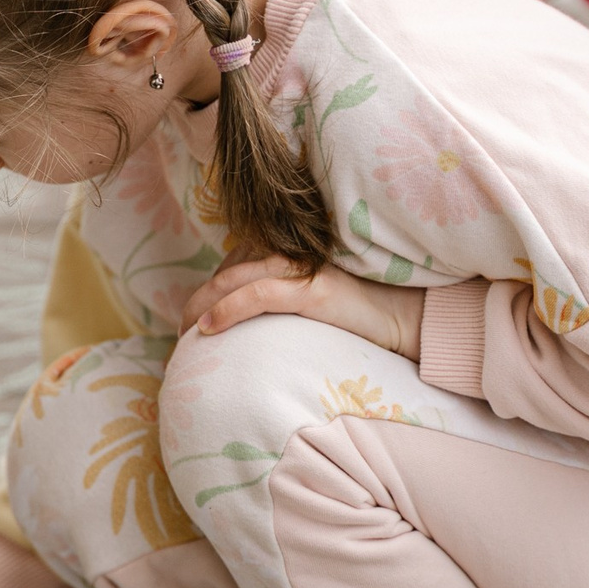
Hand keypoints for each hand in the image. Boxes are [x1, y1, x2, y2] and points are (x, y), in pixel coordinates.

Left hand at [179, 250, 425, 358]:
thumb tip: (246, 323)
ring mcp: (302, 268)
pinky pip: (258, 294)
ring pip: (234, 279)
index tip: (191, 323)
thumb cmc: (362, 315)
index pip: (234, 265)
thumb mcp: (315, 301)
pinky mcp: (314, 288)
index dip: (208, 292)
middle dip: (196, 302)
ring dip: (200, 307)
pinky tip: (207, 328)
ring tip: (184, 336)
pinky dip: (227, 309)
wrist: (409, 317)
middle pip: (226, 271)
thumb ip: (284, 297)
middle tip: (179, 336)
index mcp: (291, 251)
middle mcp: (292, 252)